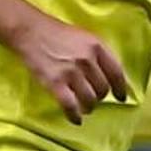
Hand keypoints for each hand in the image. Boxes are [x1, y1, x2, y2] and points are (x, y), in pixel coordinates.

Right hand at [14, 14, 129, 123]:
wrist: (29, 31)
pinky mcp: (55, 83)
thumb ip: (97, 54)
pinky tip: (75, 119)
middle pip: (103, 89)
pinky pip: (70, 105)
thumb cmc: (56, 33)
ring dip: (88, 107)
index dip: (120, 89)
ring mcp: (71, 72)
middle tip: (93, 98)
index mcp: (97, 47)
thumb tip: (108, 76)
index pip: (116, 73)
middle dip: (99, 97)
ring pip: (89, 99)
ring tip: (84, 107)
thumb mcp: (83, 37)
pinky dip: (74, 115)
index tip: (121, 98)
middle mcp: (87, 60)